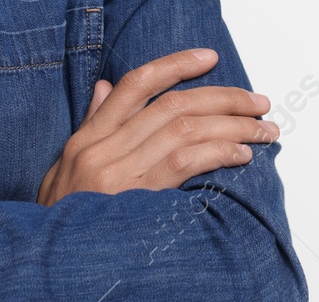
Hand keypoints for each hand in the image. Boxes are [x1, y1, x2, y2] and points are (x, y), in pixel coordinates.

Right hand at [36, 47, 276, 204]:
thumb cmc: (63, 215)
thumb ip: (92, 124)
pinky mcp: (137, 199)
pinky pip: (185, 163)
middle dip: (222, 98)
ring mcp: (118, 172)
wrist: (55, 261)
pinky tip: (241, 154)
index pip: (136, 84)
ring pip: (185, 129)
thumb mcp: (66, 164)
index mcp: (88, 136)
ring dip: (233, 126)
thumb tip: (108, 86)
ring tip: (262, 130)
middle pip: (172, 106)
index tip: (209, 57)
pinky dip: (219, 153)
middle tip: (257, 101)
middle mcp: (103, 148)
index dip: (175, 65)